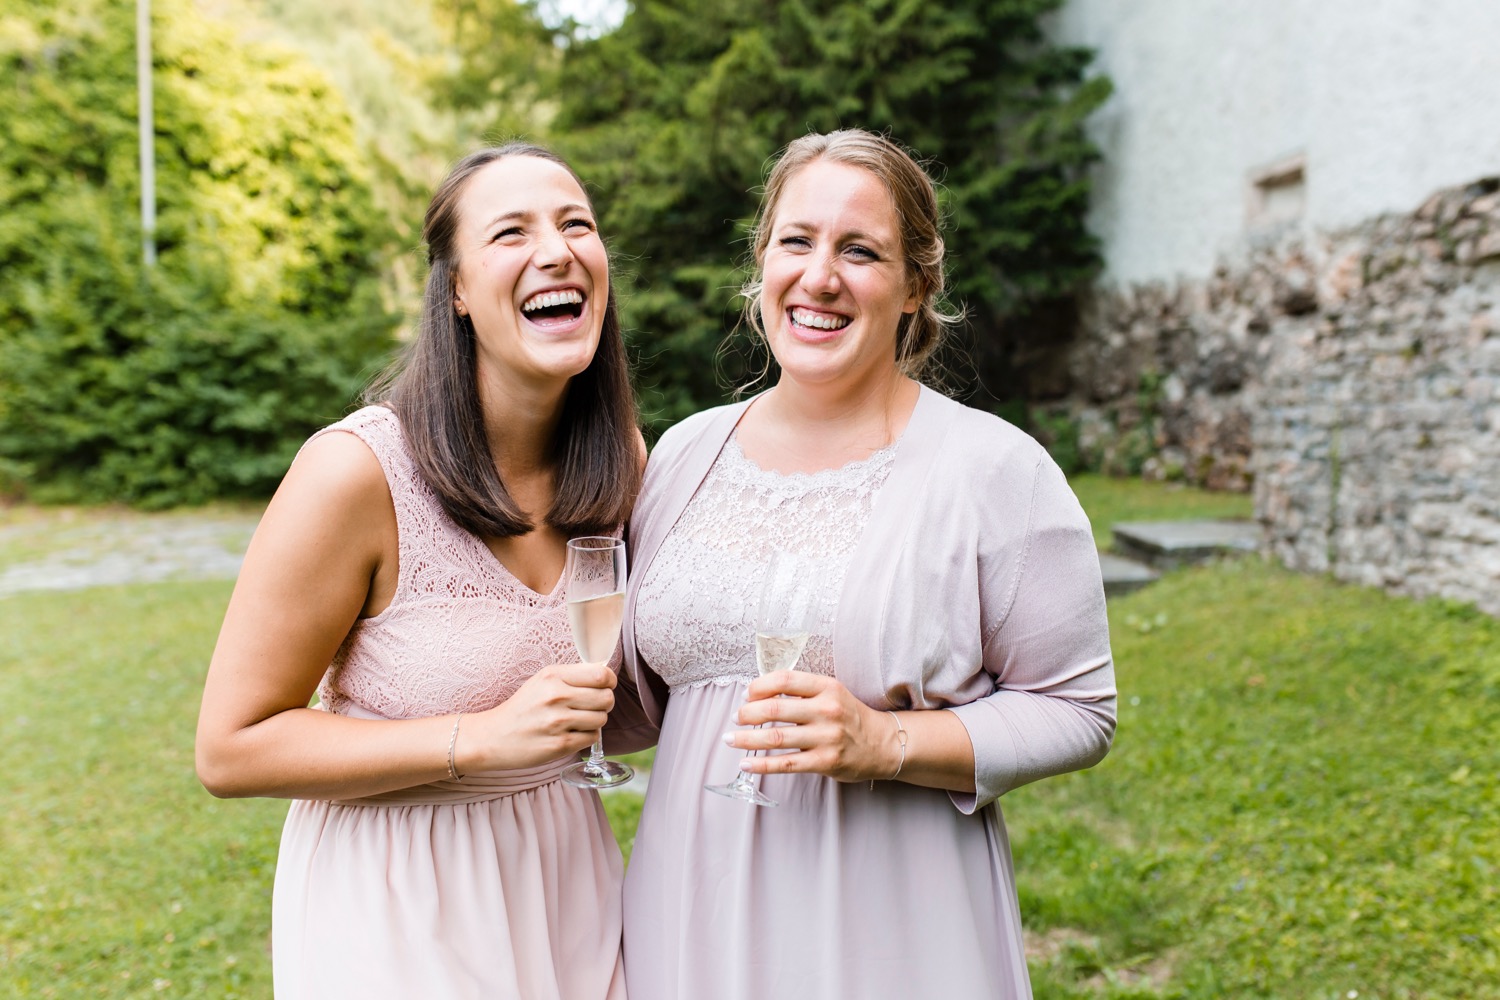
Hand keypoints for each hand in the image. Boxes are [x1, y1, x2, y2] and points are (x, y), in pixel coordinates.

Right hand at [466, 662, 617, 770]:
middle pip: (606, 698)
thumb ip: (572, 677)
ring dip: (595, 721)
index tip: (604, 686)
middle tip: (592, 707)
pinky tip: (571, 734)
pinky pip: (592, 738)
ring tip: (578, 721)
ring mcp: (558, 722)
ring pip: (601, 719)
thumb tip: (605, 676)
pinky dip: (586, 737)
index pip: (601, 675)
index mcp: (553, 676)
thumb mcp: (542, 681)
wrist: (494, 737)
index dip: (609, 682)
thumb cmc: (523, 707)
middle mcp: (556, 697)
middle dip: (604, 703)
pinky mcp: (560, 745)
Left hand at [727, 671, 898, 782]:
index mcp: (827, 687)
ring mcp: (826, 737)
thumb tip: (757, 693)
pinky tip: (745, 763)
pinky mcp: (824, 762)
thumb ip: (801, 691)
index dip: (759, 686)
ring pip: (775, 738)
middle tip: (735, 717)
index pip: (784, 679)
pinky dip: (761, 764)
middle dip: (747, 714)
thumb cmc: (849, 716)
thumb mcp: (831, 693)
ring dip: (746, 739)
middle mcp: (826, 710)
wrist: (882, 744)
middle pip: (774, 708)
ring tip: (730, 739)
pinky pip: (785, 764)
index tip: (746, 694)